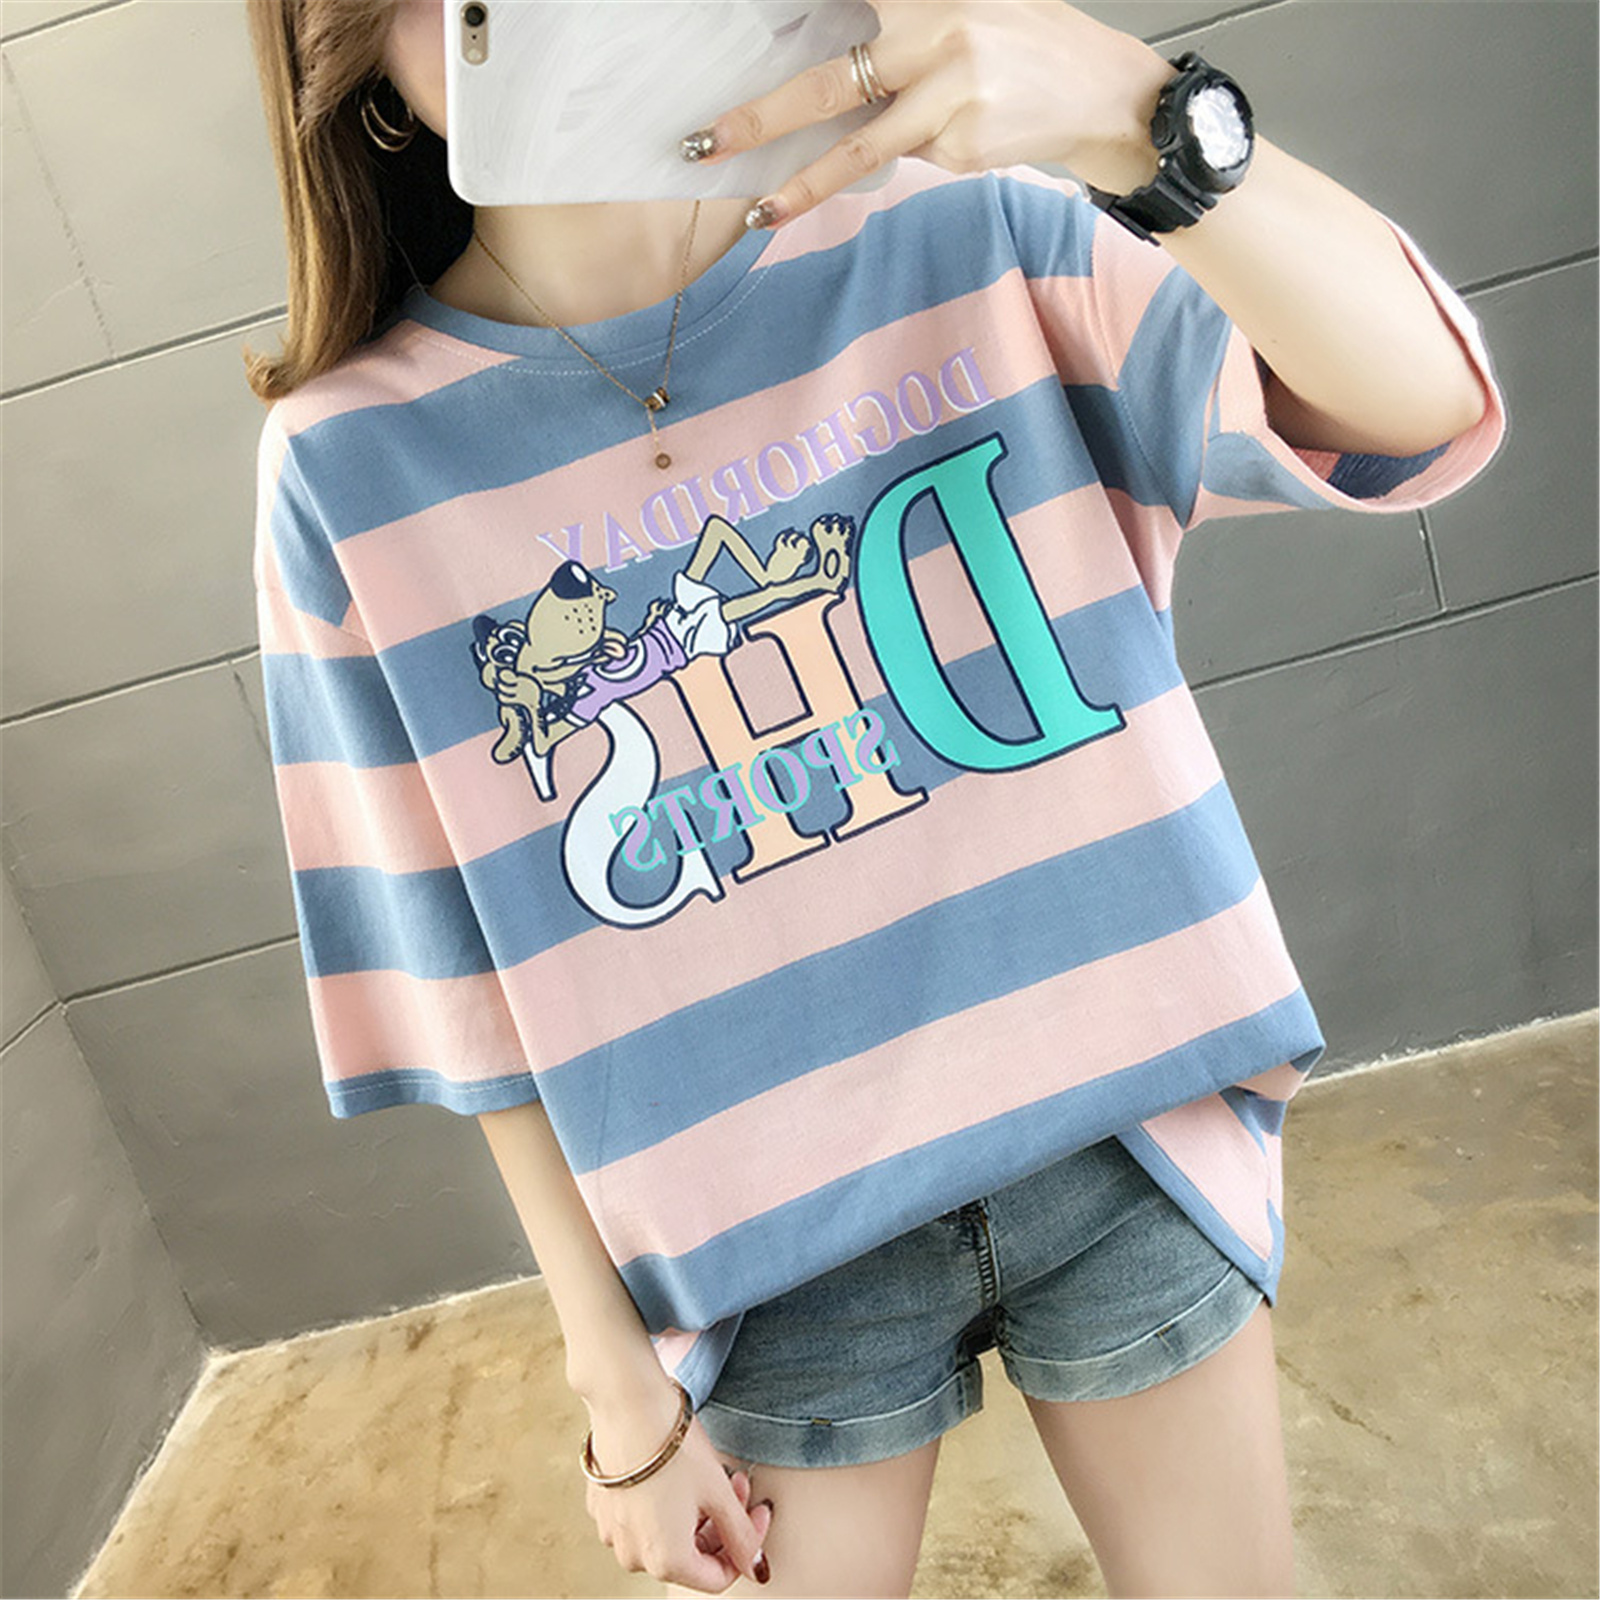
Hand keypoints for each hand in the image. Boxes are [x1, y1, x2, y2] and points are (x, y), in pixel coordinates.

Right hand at [583, 1380, 772, 1590]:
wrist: (626, 1403)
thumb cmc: (672, 1447)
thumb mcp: (718, 1492)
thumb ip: (742, 1537)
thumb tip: (757, 1568)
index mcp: (666, 1561)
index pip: (718, 1577)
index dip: (745, 1546)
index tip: (756, 1513)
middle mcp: (635, 1555)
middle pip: (692, 1556)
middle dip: (721, 1524)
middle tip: (736, 1484)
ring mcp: (614, 1532)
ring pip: (668, 1536)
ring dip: (695, 1512)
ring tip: (710, 1473)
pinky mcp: (603, 1508)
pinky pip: (642, 1519)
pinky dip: (665, 1503)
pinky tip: (677, 1472)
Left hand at [682, 0, 1169, 227]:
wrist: (1103, 91)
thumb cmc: (1028, 41)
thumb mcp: (970, 1)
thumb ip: (903, 18)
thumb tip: (830, 40)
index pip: (844, 10)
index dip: (789, 30)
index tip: (737, 43)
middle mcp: (938, 43)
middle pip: (832, 84)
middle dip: (763, 118)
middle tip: (709, 142)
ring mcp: (952, 103)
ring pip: (861, 149)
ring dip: (805, 184)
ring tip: (762, 210)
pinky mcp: (965, 149)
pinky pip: (911, 160)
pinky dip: (905, 155)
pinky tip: (947, 134)